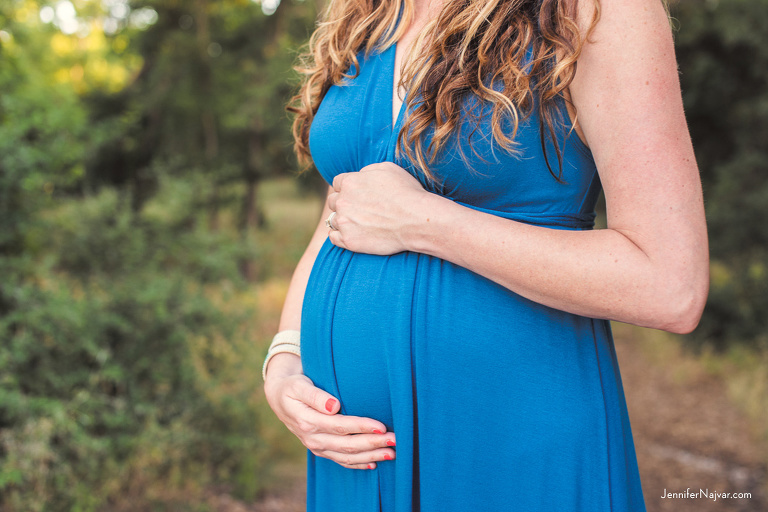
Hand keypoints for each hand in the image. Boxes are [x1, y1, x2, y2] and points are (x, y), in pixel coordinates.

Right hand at [263, 354, 396, 469]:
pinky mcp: (321, 449)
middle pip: (347, 444)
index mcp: (307, 421)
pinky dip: (357, 464)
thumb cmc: (293, 386)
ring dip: (370, 456)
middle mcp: (312, 438)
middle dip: (372, 444)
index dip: (362, 427)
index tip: (381, 426)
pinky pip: (341, 461)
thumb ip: (316, 396)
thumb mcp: (299, 385)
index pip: (340, 426)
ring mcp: (316, 446)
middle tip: (394, 441)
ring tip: (391, 454)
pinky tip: (373, 464)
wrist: (279, 398)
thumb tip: (334, 406)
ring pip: (346, 456)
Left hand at [327, 162, 428, 254]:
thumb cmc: (406, 193)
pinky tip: (349, 234)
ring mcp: (344, 222)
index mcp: (350, 182)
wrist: (416, 220)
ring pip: (332, 220)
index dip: (347, 188)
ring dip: (342, 220)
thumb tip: (359, 175)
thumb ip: (367, 170)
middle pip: (333, 201)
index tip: (356, 194)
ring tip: (357, 223)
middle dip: (343, 203)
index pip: (337, 183)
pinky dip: (339, 235)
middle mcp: (342, 201)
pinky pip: (333, 238)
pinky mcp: (349, 241)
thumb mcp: (388, 169)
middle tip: (358, 209)